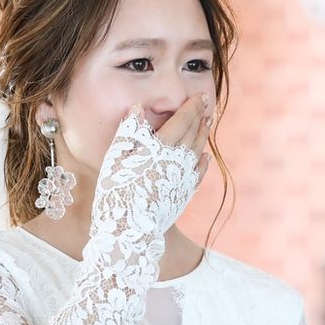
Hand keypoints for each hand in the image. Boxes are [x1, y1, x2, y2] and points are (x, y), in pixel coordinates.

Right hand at [91, 96, 211, 234]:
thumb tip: (138, 108)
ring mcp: (183, 178)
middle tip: (207, 104)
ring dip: (204, 135)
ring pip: (198, 151)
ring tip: (207, 124)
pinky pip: (198, 173)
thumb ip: (129, 131)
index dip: (193, 106)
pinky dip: (202, 161)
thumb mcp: (116, 156)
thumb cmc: (118, 189)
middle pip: (194, 133)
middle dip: (201, 117)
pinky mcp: (183, 194)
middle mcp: (179, 160)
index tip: (202, 95)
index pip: (183, 120)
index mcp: (163, 146)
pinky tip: (204, 157)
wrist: (130, 228)